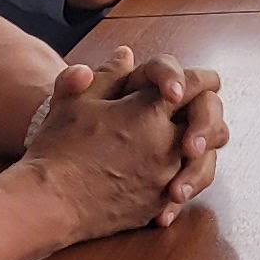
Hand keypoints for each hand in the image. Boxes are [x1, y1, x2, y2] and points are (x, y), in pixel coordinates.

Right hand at [22, 48, 229, 236]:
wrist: (47, 202)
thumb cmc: (57, 148)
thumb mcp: (76, 101)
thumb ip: (107, 75)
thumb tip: (126, 54)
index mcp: (150, 111)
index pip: (197, 83)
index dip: (198, 79)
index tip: (188, 85)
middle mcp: (168, 143)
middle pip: (212, 122)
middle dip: (206, 116)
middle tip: (190, 118)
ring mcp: (165, 177)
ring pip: (205, 161)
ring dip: (198, 152)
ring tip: (182, 150)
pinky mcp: (157, 205)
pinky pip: (184, 193)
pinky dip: (179, 185)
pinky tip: (166, 185)